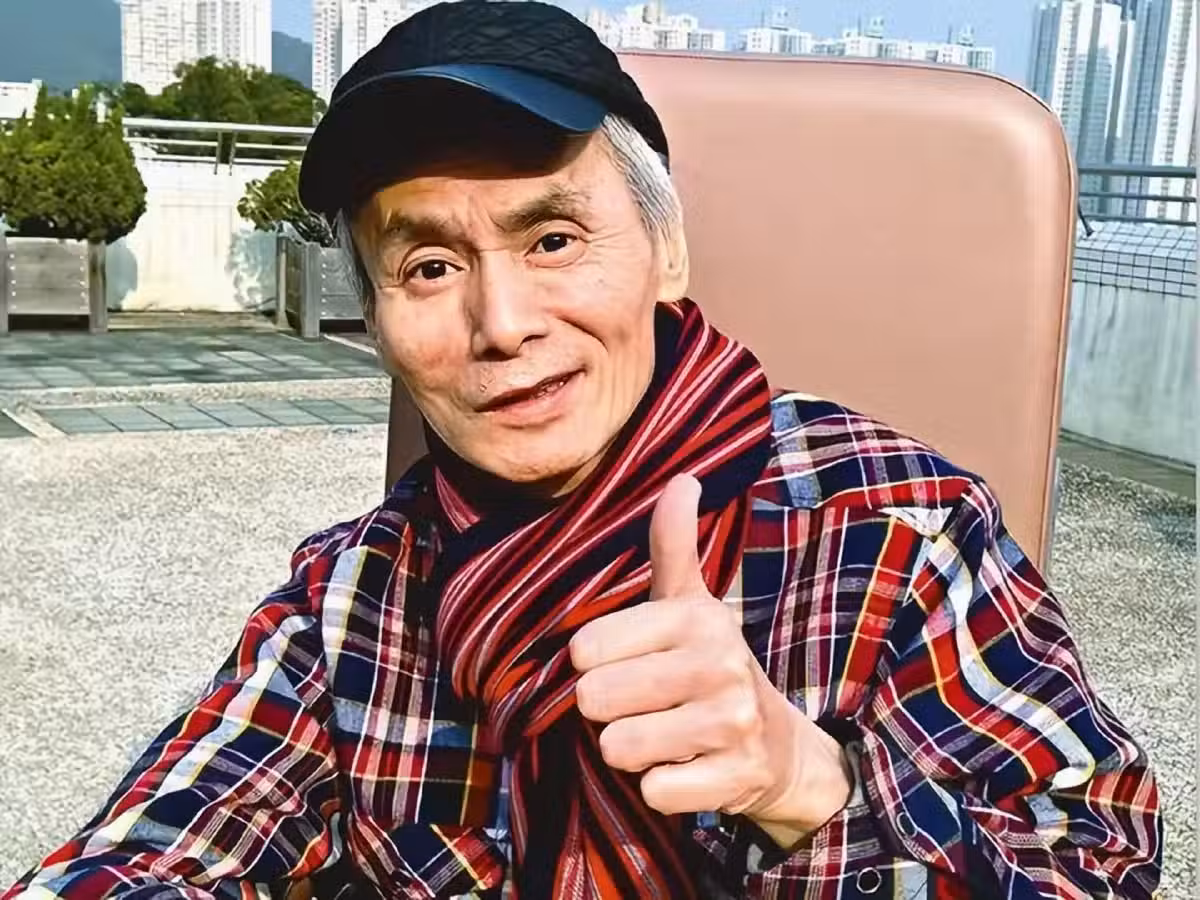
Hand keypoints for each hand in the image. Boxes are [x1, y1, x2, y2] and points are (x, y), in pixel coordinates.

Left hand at [569, 475, 852, 846]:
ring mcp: (731, 724)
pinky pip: (653, 790)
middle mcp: (718, 664)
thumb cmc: (710, 665)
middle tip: (642, 705)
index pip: (585, 648)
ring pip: (618, 748)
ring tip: (662, 736)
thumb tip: (683, 477)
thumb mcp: (690, 603)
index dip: (593, 665)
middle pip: (594, 700)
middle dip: (607, 712)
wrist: (777, 744)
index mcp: (696, 617)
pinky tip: (685, 768)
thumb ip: (672, 544)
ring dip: (630, 751)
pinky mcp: (734, 778)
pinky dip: (660, 788)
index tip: (625, 665)